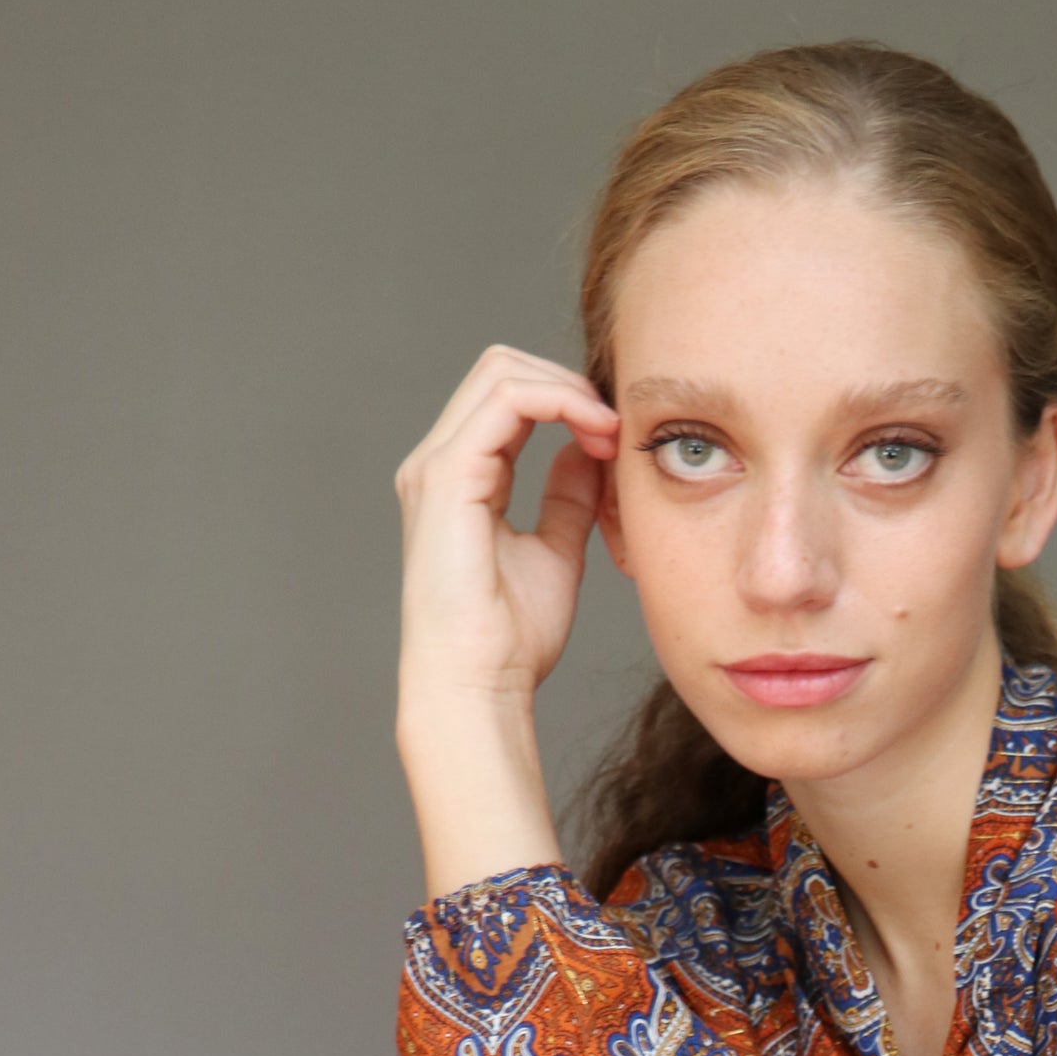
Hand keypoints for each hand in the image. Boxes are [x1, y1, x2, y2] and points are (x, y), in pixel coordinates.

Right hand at [395, 344, 619, 711]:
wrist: (478, 686)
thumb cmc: (511, 641)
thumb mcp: (555, 555)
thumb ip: (567, 500)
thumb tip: (587, 451)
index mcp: (460, 480)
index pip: (510, 400)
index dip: (569, 402)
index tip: (617, 439)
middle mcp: (439, 463)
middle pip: (502, 370)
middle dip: (570, 384)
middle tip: (619, 429)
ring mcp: (437, 466)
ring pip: (502, 371)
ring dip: (569, 388)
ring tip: (611, 431)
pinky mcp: (446, 476)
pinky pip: (506, 399)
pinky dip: (559, 401)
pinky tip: (597, 434)